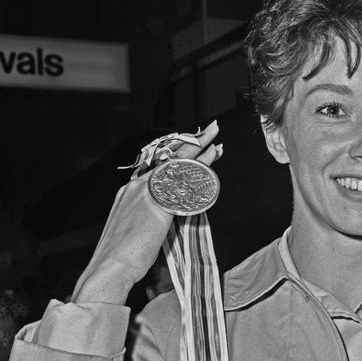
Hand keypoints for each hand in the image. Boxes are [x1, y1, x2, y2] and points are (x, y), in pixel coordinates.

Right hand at [72, 121, 222, 303]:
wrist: (109, 269)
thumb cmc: (122, 256)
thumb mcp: (135, 227)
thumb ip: (150, 214)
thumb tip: (165, 215)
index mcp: (129, 192)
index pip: (158, 165)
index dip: (177, 154)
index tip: (193, 146)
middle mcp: (136, 187)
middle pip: (168, 157)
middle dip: (191, 141)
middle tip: (211, 129)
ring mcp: (146, 193)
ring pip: (177, 165)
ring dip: (200, 151)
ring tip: (215, 139)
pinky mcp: (158, 204)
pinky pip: (182, 181)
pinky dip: (198, 169)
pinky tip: (211, 161)